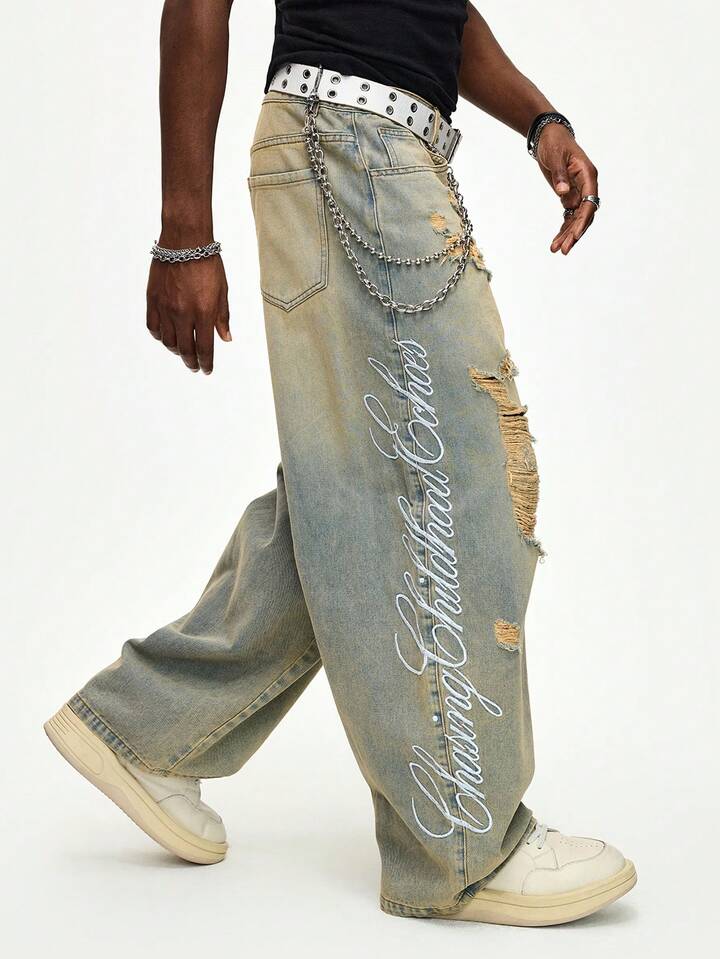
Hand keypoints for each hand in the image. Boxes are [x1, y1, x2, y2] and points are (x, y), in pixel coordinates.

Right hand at [146, 254, 230, 373]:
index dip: (206, 363)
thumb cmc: (208, 263)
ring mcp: (166, 308)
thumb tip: (226, 339)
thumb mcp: (223, 291)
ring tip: (182, 352)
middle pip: (185, 349)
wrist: (185, 241)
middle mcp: (184, 314)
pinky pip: (154, 327)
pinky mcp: (153, 300)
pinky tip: (166, 338)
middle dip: (191, 361)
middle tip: (195, 366)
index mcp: (204, 313)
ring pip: (168, 341)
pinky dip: (160, 337)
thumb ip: (222, 317)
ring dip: (176, 350)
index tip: (206, 370)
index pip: (205, 348)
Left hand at [535, 125, 598, 255]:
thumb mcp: (555, 156)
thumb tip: (563, 192)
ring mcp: (579, 193)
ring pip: (576, 219)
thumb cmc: (554, 143)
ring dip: (567, 235)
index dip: (583, 220)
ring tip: (556, 250)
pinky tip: (555, 242)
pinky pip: (568, 217)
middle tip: (563, 250)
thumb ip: (560, 174)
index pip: (589, 202)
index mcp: (588, 175)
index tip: (575, 235)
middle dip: (574, 233)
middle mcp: (586, 186)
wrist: (549, 137)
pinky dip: (563, 229)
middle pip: (584, 215)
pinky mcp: (569, 196)